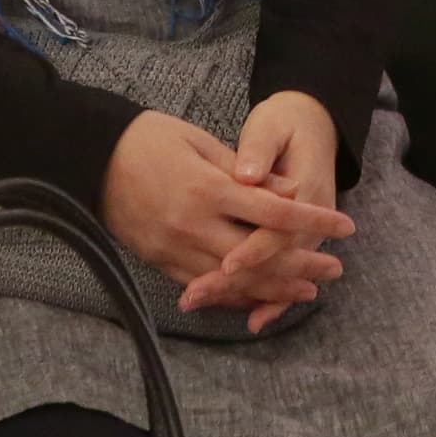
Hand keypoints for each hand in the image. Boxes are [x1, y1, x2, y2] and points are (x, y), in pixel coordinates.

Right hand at [100, 107, 354, 295]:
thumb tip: (290, 190)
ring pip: (234, 280)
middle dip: (301, 266)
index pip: (273, 212)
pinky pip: (205, 286)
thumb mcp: (201, 140)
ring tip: (307, 291)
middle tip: (335, 270)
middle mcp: (193, 224)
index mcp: (208, 188)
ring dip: (274, 288)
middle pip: (259, 256)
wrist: (90, 159)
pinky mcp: (159, 262)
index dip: (313, 221)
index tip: (345, 225)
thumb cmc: (149, 139)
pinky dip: (236, 294)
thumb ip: (246, 169)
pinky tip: (261, 297)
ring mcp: (174, 247)